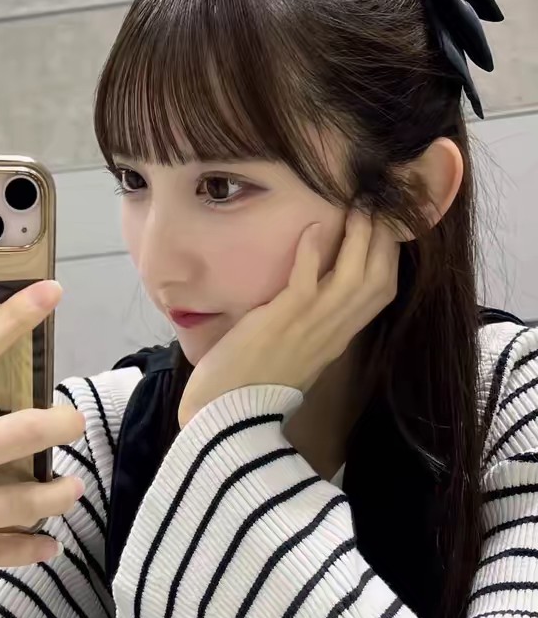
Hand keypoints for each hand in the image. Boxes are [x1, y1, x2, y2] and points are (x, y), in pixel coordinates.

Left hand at [179, 212, 400, 426]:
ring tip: (355, 207)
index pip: (382, 292)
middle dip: (384, 238)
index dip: (389, 256)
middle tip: (375, 205)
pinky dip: (310, 253)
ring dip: (358, 238)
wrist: (227, 411)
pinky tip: (311, 228)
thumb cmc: (256, 382)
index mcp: (339, 337)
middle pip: (378, 279)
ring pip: (353, 277)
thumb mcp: (298, 353)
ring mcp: (310, 325)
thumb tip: (313, 294)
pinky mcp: (283, 320)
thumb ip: (312, 326)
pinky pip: (306, 281)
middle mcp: (334, 330)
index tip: (386, 226)